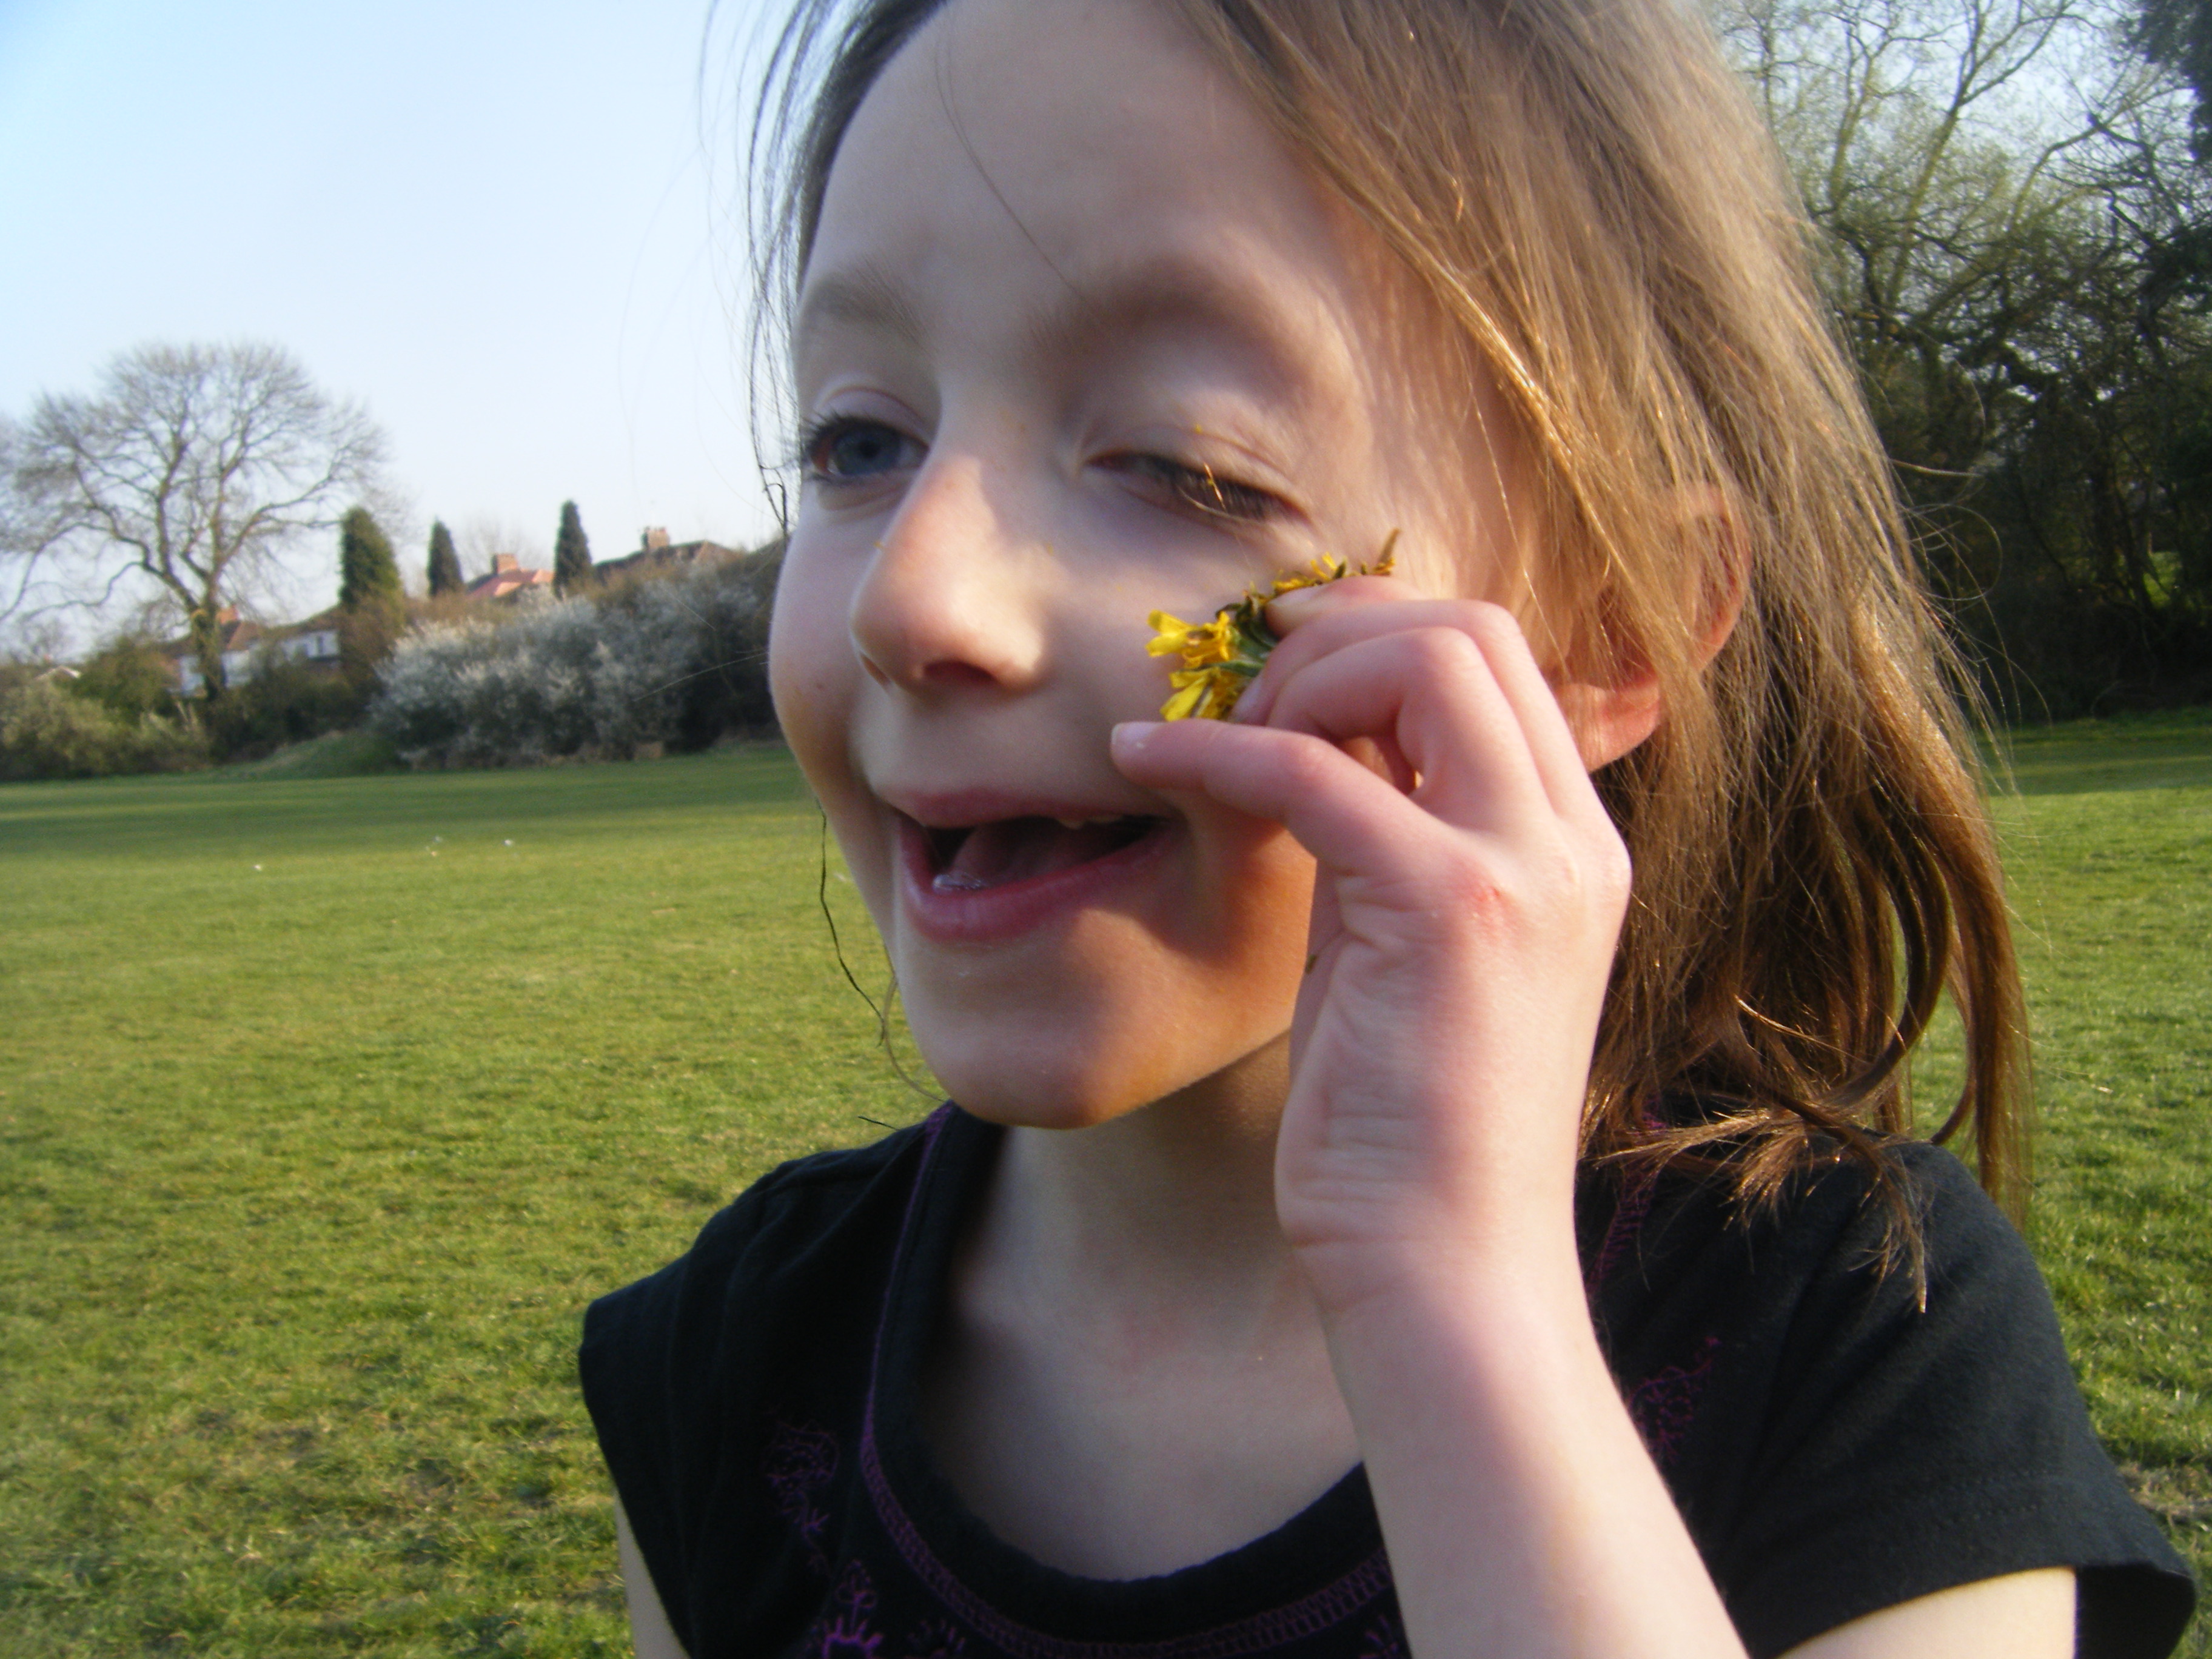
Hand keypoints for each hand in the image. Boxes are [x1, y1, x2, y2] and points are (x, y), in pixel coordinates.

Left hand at [1112, 572, 1633, 1310]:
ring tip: (1212, 737)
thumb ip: (1388, 842)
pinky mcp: (1453, 912)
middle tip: (1241, 682)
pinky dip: (1214, 751)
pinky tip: (1137, 763)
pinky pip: (1316, 772)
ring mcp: (1524, 868)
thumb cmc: (1408, 1128)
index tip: (1280, 668)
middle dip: (1339, 629)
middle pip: (1470, 630)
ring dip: (1294, 681)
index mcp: (1571, 844)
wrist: (1448, 1269)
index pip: (1497, 655)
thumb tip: (1312, 750)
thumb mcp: (1404, 951)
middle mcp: (1570, 839)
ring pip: (1422, 663)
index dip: (1378, 631)